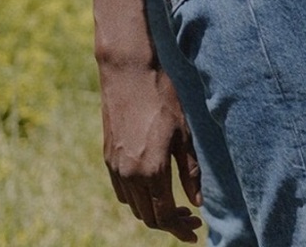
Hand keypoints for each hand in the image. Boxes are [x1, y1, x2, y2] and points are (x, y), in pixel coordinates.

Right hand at [98, 60, 202, 241]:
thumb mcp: (184, 133)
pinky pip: (121, 191)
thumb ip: (190, 171)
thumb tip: (198, 202)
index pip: (165, 216)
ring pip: (133, 206)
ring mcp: (116, 167)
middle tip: (190, 217)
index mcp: (151, 171)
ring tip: (174, 205)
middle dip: (170, 223)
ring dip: (153, 212)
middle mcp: (130, 175)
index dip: (180, 229)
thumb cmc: (162, 98)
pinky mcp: (108, 157)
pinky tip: (152, 188)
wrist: (129, 73)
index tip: (196, 231)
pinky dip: (137, 199)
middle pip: (148, 217)